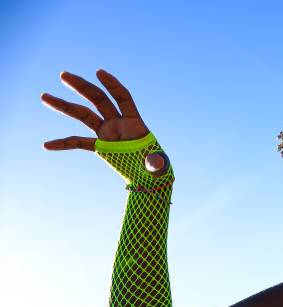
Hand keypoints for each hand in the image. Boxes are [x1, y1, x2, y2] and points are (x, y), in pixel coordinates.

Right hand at [42, 70, 167, 172]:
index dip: (112, 85)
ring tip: (44, 96)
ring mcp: (107, 133)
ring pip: (84, 114)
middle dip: (82, 87)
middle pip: (98, 100)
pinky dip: (64, 143)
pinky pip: (79, 142)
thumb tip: (155, 163)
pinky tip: (47, 145)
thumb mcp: (159, 165)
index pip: (123, 97)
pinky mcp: (100, 146)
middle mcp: (119, 123)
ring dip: (64, 106)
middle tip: (64, 75)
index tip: (99, 72)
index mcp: (134, 123)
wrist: (148, 178)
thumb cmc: (157, 169)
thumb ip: (156, 162)